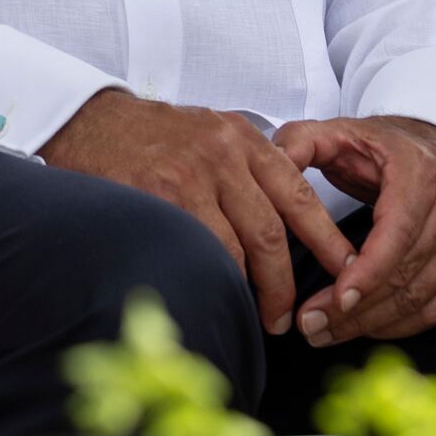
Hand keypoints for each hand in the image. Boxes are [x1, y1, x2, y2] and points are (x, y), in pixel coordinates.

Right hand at [42, 90, 355, 336]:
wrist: (88, 120)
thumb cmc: (152, 134)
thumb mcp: (210, 131)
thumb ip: (247, 166)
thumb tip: (286, 221)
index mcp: (242, 137)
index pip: (299, 195)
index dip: (328, 240)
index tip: (347, 271)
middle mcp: (221, 153)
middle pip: (272, 232)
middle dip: (285, 284)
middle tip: (287, 315)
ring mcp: (189, 175)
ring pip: (238, 250)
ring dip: (251, 291)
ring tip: (255, 314)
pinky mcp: (156, 197)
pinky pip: (197, 251)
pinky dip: (212, 278)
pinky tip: (215, 293)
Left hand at [277, 115, 435, 345]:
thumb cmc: (388, 145)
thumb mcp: (342, 131)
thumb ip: (302, 142)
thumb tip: (273, 162)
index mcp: (420, 178)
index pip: (397, 236)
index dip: (368, 272)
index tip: (336, 298)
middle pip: (404, 275)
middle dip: (355, 308)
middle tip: (310, 325)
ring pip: (419, 299)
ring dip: (371, 324)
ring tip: (325, 333)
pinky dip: (400, 326)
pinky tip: (364, 329)